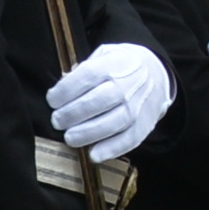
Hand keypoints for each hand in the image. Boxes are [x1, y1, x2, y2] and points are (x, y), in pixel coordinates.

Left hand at [47, 42, 174, 160]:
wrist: (156, 73)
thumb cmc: (122, 66)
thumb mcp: (104, 55)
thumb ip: (84, 69)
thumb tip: (62, 85)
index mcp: (114, 64)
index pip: (87, 76)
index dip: (65, 90)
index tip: (52, 100)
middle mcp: (127, 85)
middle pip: (97, 102)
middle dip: (72, 114)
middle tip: (57, 121)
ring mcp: (137, 106)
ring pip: (112, 123)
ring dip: (87, 133)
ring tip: (69, 137)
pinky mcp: (145, 124)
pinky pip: (129, 139)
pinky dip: (111, 149)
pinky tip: (93, 154)